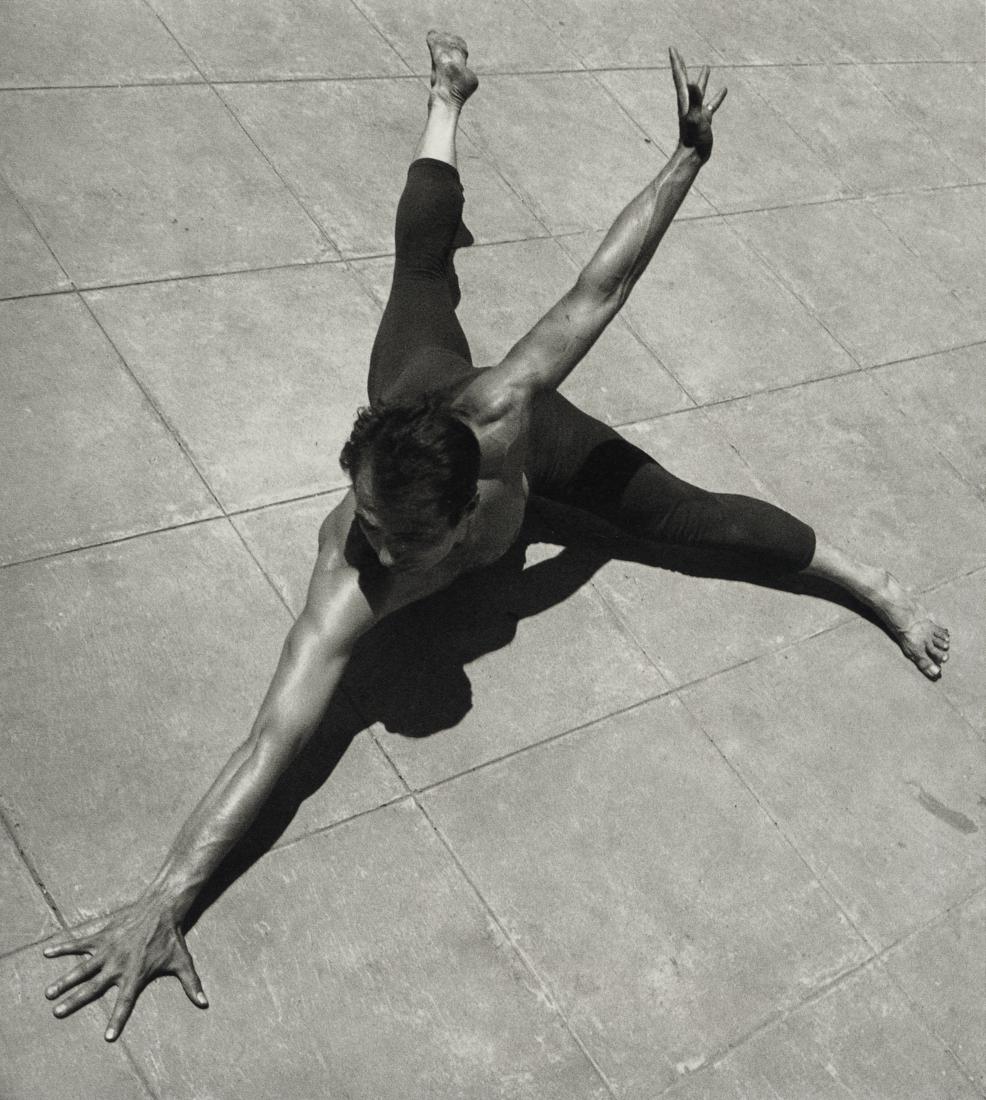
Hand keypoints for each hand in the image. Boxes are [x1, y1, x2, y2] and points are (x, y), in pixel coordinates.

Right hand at [42, 894, 207, 1040]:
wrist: (163, 907)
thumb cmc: (172, 937)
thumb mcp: (182, 962)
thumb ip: (191, 984)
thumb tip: (205, 1003)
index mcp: (136, 974)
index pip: (126, 1002)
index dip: (118, 1020)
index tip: (108, 1037)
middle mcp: (118, 964)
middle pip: (93, 986)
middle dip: (75, 1000)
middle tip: (58, 1013)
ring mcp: (108, 948)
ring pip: (82, 967)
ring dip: (65, 979)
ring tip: (49, 992)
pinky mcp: (103, 934)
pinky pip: (80, 941)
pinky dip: (63, 946)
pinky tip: (47, 952)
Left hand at [670, 46, 726, 163]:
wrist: (693, 156)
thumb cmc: (694, 138)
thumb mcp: (696, 116)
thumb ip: (695, 100)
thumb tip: (693, 82)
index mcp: (685, 100)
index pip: (680, 76)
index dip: (676, 62)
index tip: (672, 48)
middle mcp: (689, 104)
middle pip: (684, 81)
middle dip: (681, 66)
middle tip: (678, 53)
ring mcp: (697, 111)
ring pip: (699, 91)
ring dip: (702, 79)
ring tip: (707, 67)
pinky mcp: (705, 119)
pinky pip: (712, 104)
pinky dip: (717, 96)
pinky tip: (723, 90)